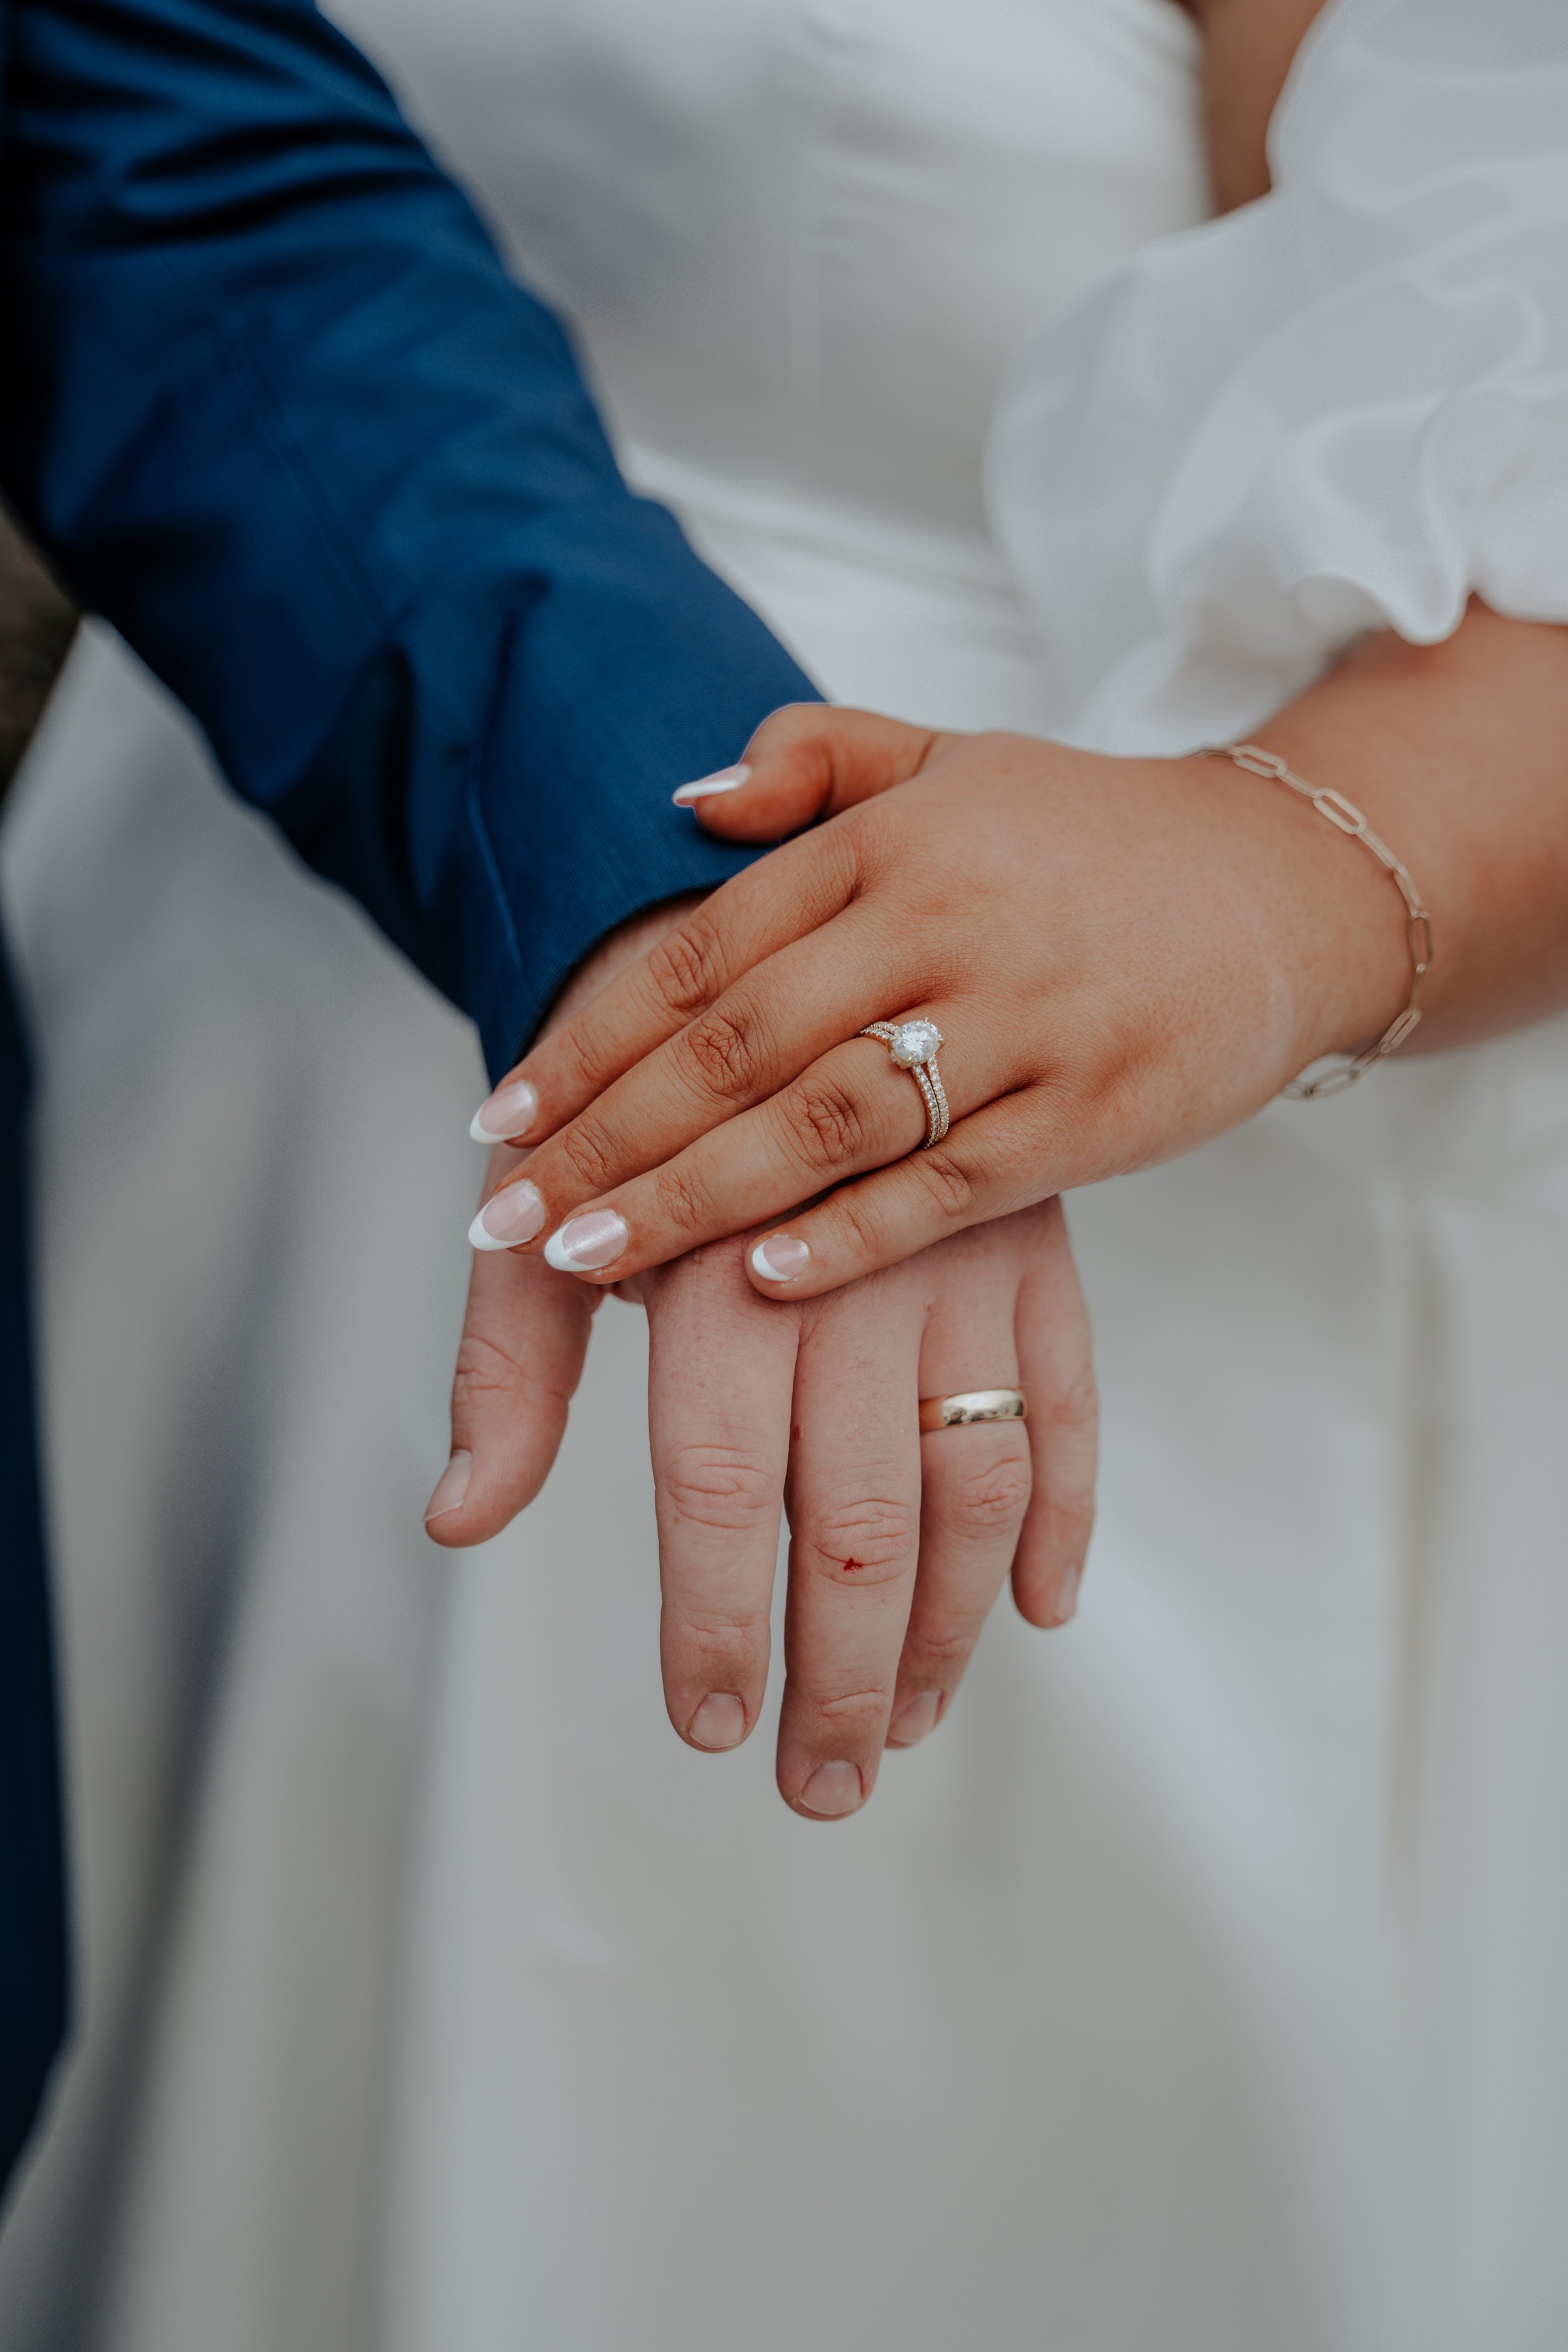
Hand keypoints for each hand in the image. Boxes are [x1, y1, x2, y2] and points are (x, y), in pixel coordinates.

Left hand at [427, 1183, 1095, 1816]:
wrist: (750, 954)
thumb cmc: (630, 1117)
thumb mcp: (538, 1220)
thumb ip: (504, 1370)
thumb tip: (456, 1519)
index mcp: (717, 1268)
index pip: (721, 1489)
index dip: (719, 1623)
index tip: (709, 1724)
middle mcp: (851, 1269)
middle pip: (859, 1519)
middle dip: (842, 1676)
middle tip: (821, 1783)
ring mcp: (962, 1260)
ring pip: (976, 1484)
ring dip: (953, 1627)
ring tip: (912, 1724)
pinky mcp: (1037, 1250)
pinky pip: (1075, 1404)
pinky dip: (1069, 1516)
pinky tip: (1040, 1612)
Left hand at [461, 701, 1407, 1299]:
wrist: (1291, 882)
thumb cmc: (1090, 840)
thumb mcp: (949, 760)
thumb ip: (812, 762)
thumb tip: (678, 803)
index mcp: (887, 841)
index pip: (699, 954)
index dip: (585, 1041)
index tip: (496, 1122)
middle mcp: (941, 922)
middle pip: (735, 1047)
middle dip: (604, 1139)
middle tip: (501, 1218)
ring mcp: (1022, 1020)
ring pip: (825, 1121)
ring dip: (691, 1197)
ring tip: (580, 1260)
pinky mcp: (1094, 1111)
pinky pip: (949, 1185)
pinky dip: (849, 1236)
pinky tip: (755, 1282)